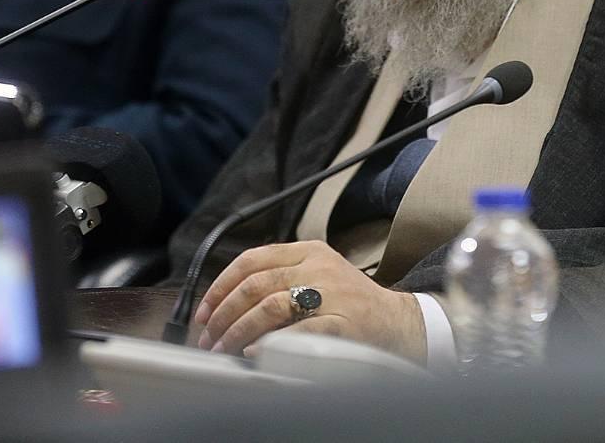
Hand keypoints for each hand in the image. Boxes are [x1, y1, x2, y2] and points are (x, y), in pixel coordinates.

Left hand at [195, 240, 426, 363]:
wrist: (399, 323)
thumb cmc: (353, 304)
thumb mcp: (318, 275)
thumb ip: (281, 277)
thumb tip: (228, 301)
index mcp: (309, 251)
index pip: (252, 259)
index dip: (220, 285)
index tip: (204, 310)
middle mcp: (319, 267)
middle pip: (256, 284)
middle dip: (224, 313)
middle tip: (209, 336)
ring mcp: (332, 294)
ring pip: (271, 306)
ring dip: (239, 331)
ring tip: (225, 349)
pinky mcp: (343, 323)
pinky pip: (299, 332)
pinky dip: (272, 343)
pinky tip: (256, 352)